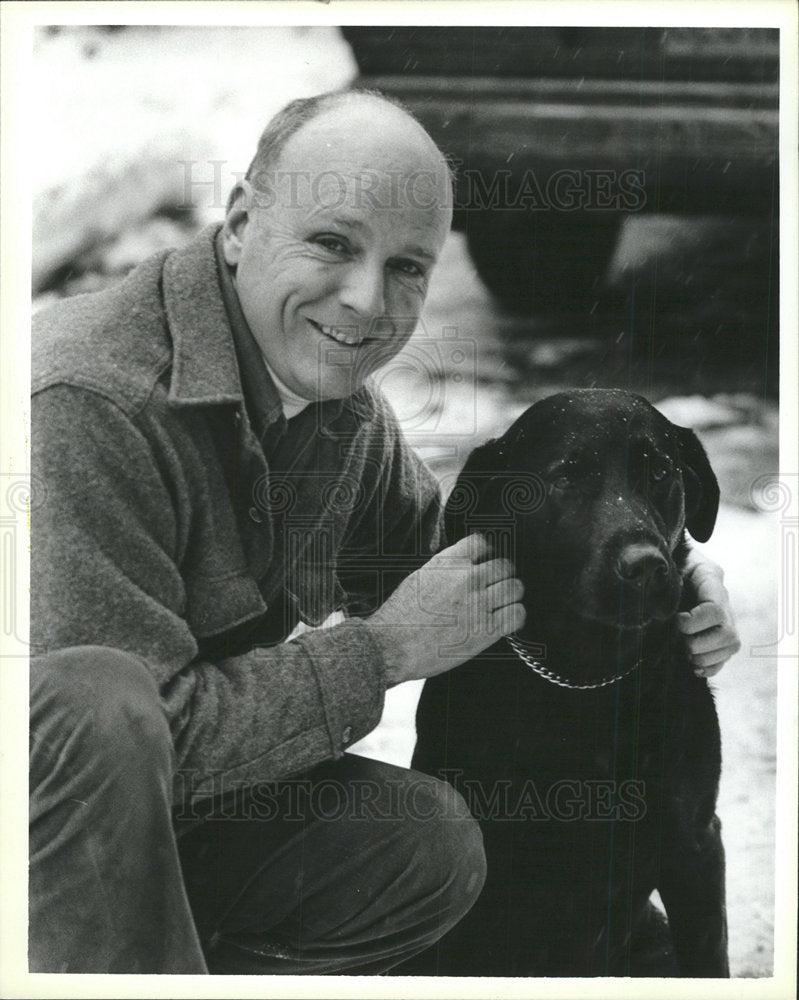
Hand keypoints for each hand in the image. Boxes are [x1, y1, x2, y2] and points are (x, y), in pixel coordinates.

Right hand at [368, 533, 524, 685]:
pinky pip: (517, 614)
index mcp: (447, 563)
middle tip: (495, 587)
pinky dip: (515, 615)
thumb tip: (465, 566)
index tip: (484, 563)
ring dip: (511, 594)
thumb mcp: (419, 578)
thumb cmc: (400, 617)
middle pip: (504, 564)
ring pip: (515, 587)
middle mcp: (466, 578)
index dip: (486, 553)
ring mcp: (478, 604)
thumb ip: (445, 569)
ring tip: (502, 603)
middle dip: (501, 575)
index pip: (482, 542)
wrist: (391, 646)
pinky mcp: (486, 630)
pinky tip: (505, 620)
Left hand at [679, 551, 740, 677]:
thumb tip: (659, 594)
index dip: (695, 622)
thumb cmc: (670, 561)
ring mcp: (726, 621)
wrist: (675, 564)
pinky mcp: (721, 637)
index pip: (715, 610)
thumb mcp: (670, 559)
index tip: (677, 622)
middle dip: (698, 643)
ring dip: (702, 656)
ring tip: (683, 651)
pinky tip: (692, 666)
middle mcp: (724, 602)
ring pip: (729, 647)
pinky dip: (709, 667)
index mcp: (710, 579)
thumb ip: (669, 573)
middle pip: (727, 634)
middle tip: (679, 639)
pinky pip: (725, 658)